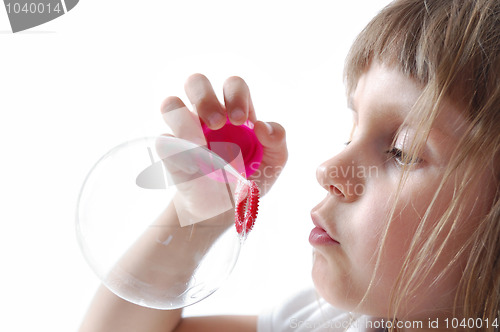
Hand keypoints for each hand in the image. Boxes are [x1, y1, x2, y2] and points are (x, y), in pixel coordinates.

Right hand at [160, 74, 287, 195]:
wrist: (227, 208)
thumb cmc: (250, 177)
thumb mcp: (274, 161)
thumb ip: (277, 140)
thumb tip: (261, 126)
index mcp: (234, 110)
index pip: (232, 85)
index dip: (235, 95)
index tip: (241, 121)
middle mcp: (206, 115)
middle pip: (196, 82)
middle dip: (205, 98)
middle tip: (216, 124)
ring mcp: (185, 132)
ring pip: (170, 104)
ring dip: (183, 119)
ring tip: (199, 144)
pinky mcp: (171, 153)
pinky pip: (163, 141)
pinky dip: (176, 151)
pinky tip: (193, 167)